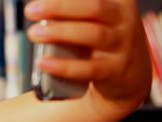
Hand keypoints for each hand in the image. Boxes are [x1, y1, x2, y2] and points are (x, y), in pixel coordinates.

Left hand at [25, 0, 150, 115]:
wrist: (131, 74)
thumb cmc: (103, 38)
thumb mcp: (95, 18)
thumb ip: (72, 11)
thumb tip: (38, 7)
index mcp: (117, 1)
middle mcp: (123, 19)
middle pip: (94, 7)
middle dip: (59, 7)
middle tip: (30, 10)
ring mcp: (122, 45)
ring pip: (93, 34)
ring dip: (60, 33)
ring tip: (34, 33)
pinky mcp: (114, 70)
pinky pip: (89, 68)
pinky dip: (64, 66)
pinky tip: (44, 62)